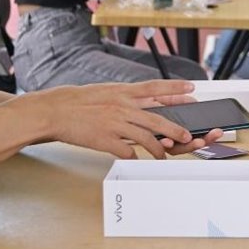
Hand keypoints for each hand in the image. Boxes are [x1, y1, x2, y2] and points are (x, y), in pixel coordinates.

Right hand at [34, 80, 203, 158]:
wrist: (57, 110)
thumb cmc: (81, 101)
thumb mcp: (108, 91)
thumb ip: (128, 96)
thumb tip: (148, 99)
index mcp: (123, 92)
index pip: (155, 88)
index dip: (175, 89)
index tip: (191, 89)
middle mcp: (122, 106)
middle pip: (156, 118)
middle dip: (175, 129)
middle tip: (188, 135)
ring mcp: (114, 124)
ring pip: (145, 138)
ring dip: (158, 149)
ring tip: (163, 155)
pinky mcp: (105, 140)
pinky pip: (126, 152)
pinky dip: (135, 157)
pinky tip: (137, 159)